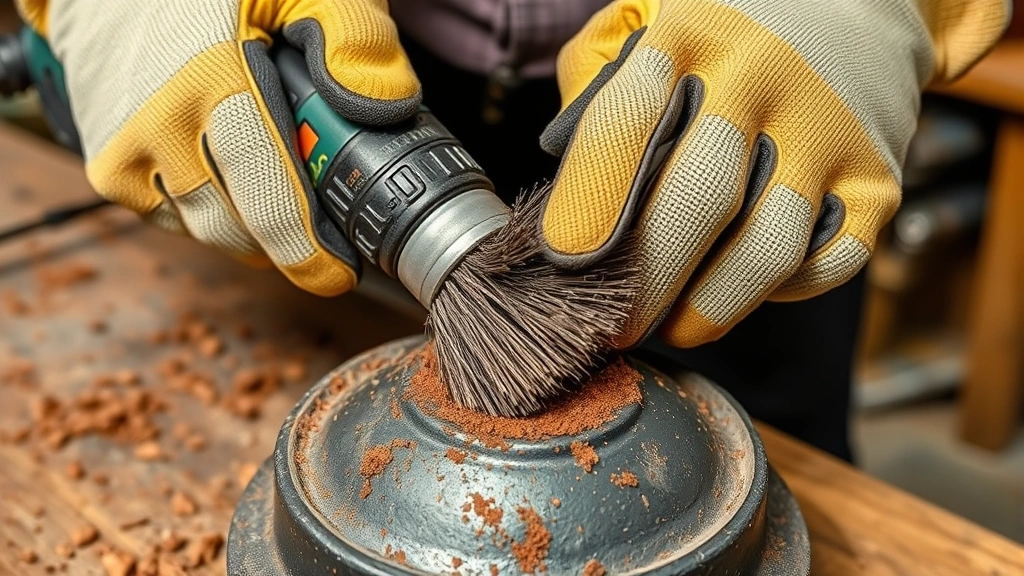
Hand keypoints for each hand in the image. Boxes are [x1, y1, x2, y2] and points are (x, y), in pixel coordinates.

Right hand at [15, 0, 419, 295]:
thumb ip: (352, 35)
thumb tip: (386, 103)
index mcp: (211, 79)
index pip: (265, 194)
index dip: (306, 250)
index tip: (339, 273)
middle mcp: (159, 125)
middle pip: (239, 227)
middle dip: (289, 241)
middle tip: (327, 228)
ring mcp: (126, 153)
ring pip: (208, 232)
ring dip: (252, 228)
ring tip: (282, 191)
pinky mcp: (109, 172)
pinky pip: (176, 222)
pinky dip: (214, 215)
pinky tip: (236, 180)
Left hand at [540, 0, 1007, 347]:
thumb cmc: (729, 26)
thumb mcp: (651, 15)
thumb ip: (596, 77)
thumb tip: (570, 173)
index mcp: (688, 33)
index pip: (628, 122)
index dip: (591, 200)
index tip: (565, 259)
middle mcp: (762, 79)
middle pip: (699, 199)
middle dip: (646, 280)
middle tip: (612, 324)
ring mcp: (827, 130)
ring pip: (769, 245)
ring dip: (713, 304)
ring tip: (675, 328)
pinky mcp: (877, 177)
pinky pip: (832, 260)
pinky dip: (785, 291)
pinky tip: (744, 289)